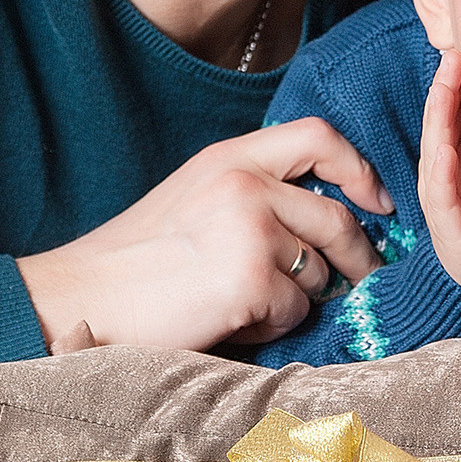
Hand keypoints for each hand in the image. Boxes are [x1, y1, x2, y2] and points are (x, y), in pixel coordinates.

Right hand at [16, 118, 390, 351]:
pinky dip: (272, 326)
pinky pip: (295, 310)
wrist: (82, 298)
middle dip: (359, 256)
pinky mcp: (250, 280)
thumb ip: (254, 189)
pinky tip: (230, 321)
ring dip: (299, 297)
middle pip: (337, 216)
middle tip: (362, 280)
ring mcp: (249, 230)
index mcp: (229, 157)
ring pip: (319, 272)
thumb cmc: (136, 259)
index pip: (319, 136)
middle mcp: (244, 183)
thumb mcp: (196, 196)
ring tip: (247, 303)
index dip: (360, 169)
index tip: (378, 202)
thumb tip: (328, 215)